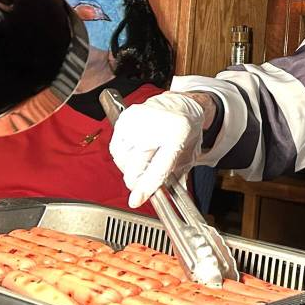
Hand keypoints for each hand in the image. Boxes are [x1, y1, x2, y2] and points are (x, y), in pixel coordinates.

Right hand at [109, 92, 209, 208]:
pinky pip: (115, 148)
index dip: (145, 187)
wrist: (182, 104)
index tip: (136, 200)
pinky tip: (134, 155)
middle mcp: (154, 126)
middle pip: (135, 167)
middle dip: (137, 181)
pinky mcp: (125, 119)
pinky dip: (122, 157)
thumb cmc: (186, 130)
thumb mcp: (189, 155)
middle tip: (143, 182)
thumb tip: (166, 200)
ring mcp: (137, 121)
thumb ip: (178, 179)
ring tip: (142, 164)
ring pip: (122, 160)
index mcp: (176, 136)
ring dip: (129, 169)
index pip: (157, 168)